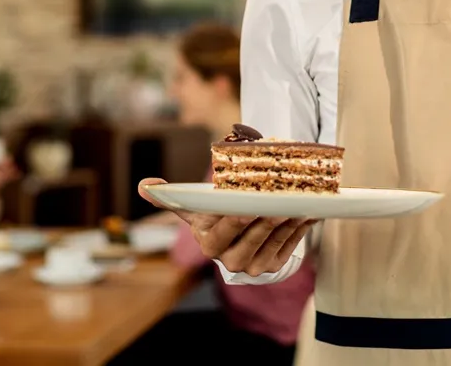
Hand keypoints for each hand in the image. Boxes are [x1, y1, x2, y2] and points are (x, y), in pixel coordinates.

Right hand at [138, 178, 313, 276]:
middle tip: (280, 198)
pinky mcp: (273, 266)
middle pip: (253, 233)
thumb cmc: (215, 218)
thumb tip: (143, 185)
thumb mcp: (194, 210)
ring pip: (274, 237)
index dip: (237, 218)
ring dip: (288, 218)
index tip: (247, 205)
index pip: (224, 229)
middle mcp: (229, 259)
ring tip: (299, 200)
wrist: (238, 241)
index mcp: (209, 243)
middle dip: (267, 216)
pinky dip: (299, 226)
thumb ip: (172, 199)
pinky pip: (290, 244)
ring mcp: (253, 266)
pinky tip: (307, 210)